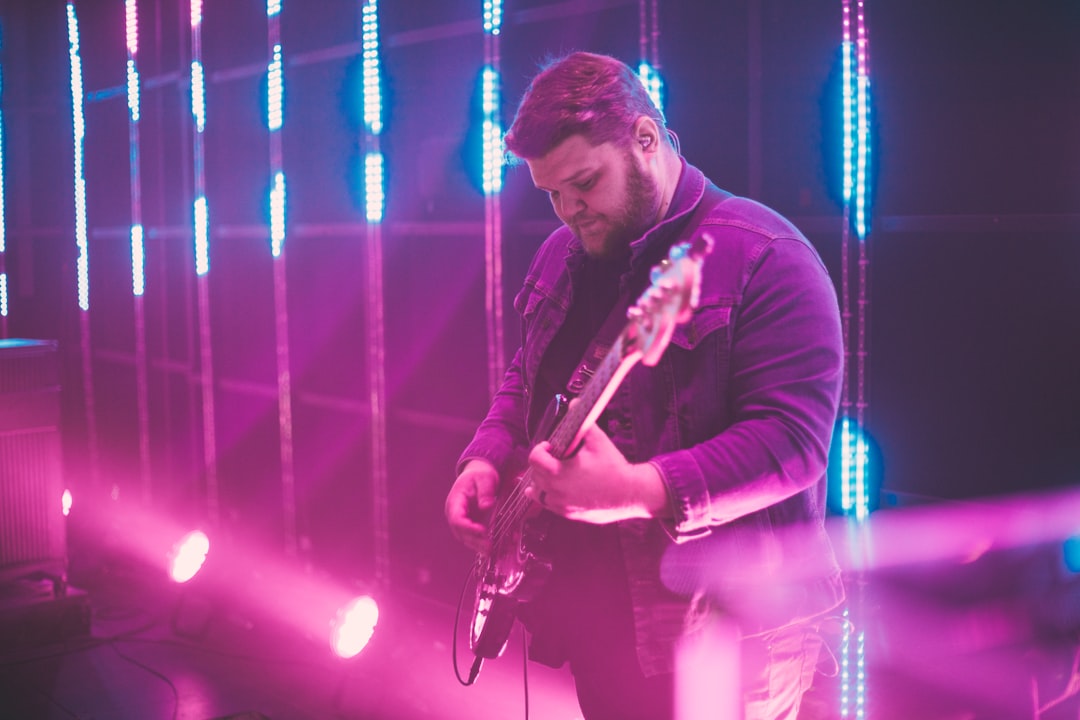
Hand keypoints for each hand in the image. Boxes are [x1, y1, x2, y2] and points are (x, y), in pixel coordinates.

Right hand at [445, 459, 498, 553]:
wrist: (477, 474)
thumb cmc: (480, 475)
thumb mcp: (485, 478)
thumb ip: (485, 492)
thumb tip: (486, 506)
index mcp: (455, 501)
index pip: (457, 518)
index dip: (468, 527)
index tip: (482, 531)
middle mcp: (455, 512)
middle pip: (460, 531)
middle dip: (473, 540)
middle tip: (489, 547)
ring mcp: (461, 519)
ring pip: (464, 537)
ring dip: (476, 545)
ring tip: (490, 551)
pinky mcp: (469, 523)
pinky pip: (471, 536)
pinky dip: (479, 543)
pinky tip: (489, 549)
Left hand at [525, 424, 670, 523]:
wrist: (631, 493)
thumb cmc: (614, 467)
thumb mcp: (598, 441)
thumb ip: (583, 424)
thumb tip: (574, 404)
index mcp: (559, 473)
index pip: (534, 459)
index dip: (540, 449)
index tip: (551, 446)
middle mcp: (556, 491)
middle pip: (534, 475)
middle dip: (541, 463)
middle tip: (554, 457)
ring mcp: (562, 505)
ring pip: (538, 492)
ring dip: (540, 481)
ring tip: (552, 473)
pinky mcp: (569, 514)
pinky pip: (548, 505)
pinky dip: (546, 496)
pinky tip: (548, 490)